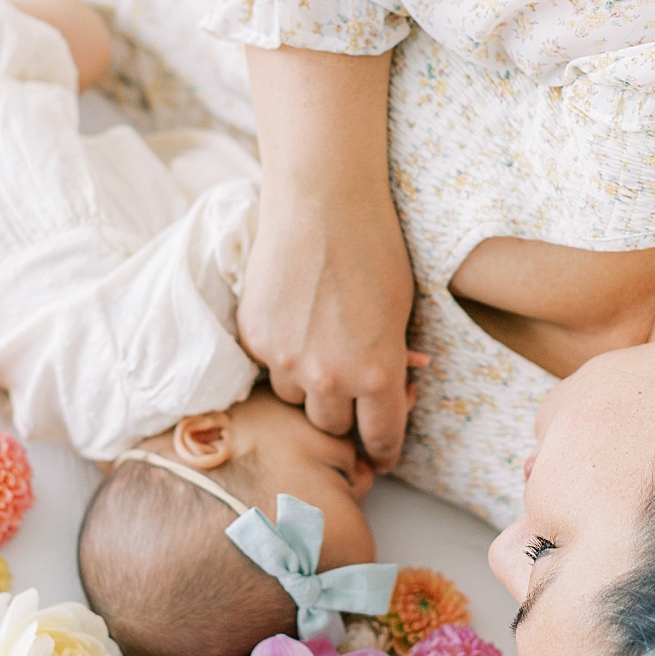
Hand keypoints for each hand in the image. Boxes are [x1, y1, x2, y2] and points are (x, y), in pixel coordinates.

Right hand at [238, 179, 425, 469]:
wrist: (322, 201)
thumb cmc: (375, 247)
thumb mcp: (401, 310)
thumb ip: (393, 358)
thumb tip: (392, 389)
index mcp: (377, 373)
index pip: (381, 439)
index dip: (384, 451)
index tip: (381, 454)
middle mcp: (328, 377)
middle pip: (332, 426)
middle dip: (344, 411)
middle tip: (349, 382)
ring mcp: (284, 359)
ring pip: (294, 398)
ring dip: (307, 382)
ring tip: (318, 339)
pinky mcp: (252, 337)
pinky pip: (267, 365)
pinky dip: (280, 351)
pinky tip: (293, 317)